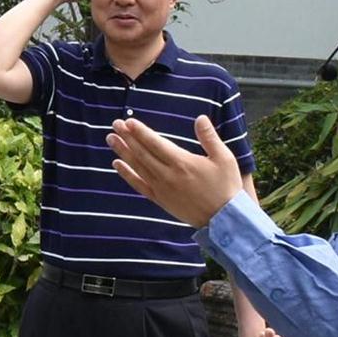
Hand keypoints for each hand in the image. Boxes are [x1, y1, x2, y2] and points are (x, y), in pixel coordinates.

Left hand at [107, 113, 246, 228]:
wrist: (224, 219)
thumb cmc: (226, 186)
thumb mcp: (224, 158)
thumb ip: (209, 137)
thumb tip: (200, 118)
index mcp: (182, 162)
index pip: (155, 143)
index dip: (140, 131)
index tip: (128, 121)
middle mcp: (168, 175)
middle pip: (142, 153)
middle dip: (127, 137)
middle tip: (115, 124)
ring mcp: (162, 189)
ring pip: (138, 167)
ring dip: (123, 152)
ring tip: (111, 138)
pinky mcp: (160, 200)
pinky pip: (139, 185)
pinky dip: (127, 174)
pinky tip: (117, 164)